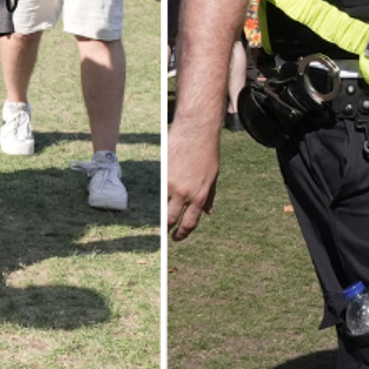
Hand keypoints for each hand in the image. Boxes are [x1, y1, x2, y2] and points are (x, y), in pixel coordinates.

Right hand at [167, 123, 220, 240]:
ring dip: (159, 215)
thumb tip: (208, 213)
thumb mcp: (213, 177)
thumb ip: (209, 196)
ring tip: (158, 219)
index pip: (189, 223)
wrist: (197, 130)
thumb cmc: (207, 152)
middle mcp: (185, 193)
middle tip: (164, 232)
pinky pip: (156, 191)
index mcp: (200, 196)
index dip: (182, 234)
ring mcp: (170, 184)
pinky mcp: (161, 173)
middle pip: (171, 220)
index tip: (177, 237)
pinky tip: (157, 197)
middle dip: (167, 229)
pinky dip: (156, 197)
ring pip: (160, 208)